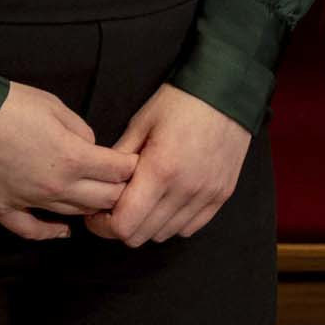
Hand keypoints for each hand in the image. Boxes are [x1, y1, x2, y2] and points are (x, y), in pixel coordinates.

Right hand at [0, 82, 137, 241]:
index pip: (119, 172)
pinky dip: (51, 233)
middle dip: (120, 191)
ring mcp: (28, 202)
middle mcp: (56, 186)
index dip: (131, 166)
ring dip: (91, 209)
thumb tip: (89, 146)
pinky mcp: (3, 209)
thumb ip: (80, 129)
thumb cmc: (6, 104)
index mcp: (73, 158)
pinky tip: (63, 231)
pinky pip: (33, 231)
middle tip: (123, 183)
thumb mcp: (53, 105)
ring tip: (100, 202)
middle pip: (104, 199)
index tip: (135, 162)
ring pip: (73, 215)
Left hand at [82, 83, 249, 246]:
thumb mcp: (140, 123)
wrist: (227, 89)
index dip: (102, 225)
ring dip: (147, 225)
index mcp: (160, 170)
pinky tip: (166, 202)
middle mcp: (185, 189)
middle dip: (121, 226)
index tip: (96, 212)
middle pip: (141, 235)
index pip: (123, 225)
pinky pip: (190, 227)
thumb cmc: (179, 102)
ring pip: (165, 234)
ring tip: (142, 202)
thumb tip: (99, 185)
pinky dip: (173, 222)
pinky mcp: (222, 195)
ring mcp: (207, 195)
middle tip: (115, 207)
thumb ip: (118, 159)